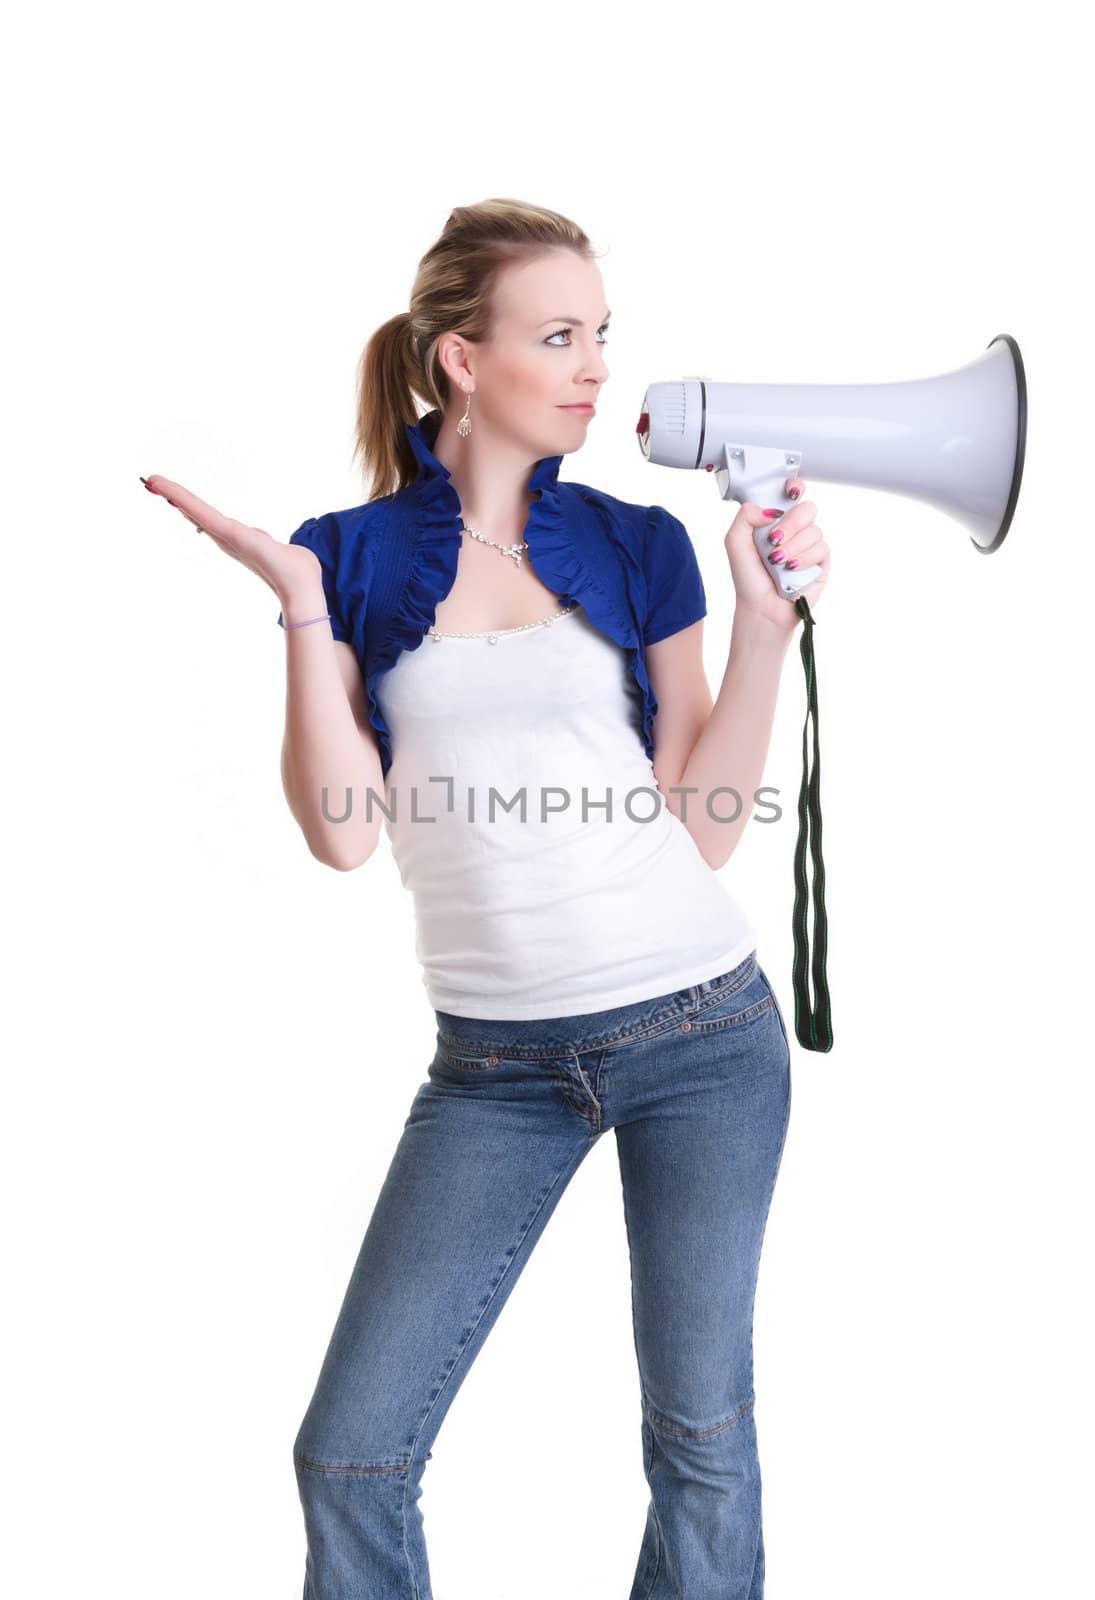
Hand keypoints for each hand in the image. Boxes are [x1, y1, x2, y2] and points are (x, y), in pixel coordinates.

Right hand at [142, 474, 323, 599]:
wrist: (301, 583)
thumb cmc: (294, 568)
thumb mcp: (276, 548)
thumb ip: (265, 541)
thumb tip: (262, 539)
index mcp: (234, 539)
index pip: (206, 517)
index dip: (188, 506)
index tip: (170, 495)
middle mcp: (225, 538)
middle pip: (194, 512)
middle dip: (173, 497)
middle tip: (151, 481)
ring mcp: (225, 536)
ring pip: (194, 510)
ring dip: (173, 494)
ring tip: (153, 481)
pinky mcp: (228, 533)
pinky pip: (203, 513)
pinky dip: (184, 500)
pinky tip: (169, 490)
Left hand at [723, 477, 831, 634]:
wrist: (761, 607)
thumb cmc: (748, 578)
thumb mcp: (735, 542)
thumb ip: (745, 517)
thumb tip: (770, 508)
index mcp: (775, 520)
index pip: (792, 494)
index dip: (795, 487)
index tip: (790, 491)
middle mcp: (795, 530)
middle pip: (807, 508)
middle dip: (790, 523)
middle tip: (773, 540)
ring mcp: (809, 545)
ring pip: (814, 530)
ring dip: (792, 547)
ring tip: (777, 562)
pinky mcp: (821, 561)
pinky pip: (821, 548)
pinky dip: (803, 559)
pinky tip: (791, 570)